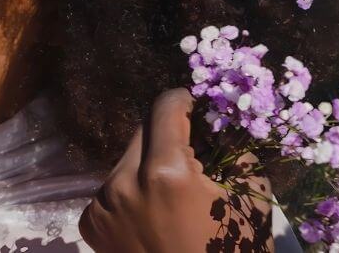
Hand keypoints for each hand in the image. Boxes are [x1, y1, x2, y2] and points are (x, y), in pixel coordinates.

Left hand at [78, 89, 275, 252]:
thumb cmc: (232, 251)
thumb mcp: (249, 199)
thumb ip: (234, 149)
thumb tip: (219, 118)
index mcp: (165, 174)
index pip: (164, 108)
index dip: (184, 101)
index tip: (195, 104)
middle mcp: (123, 183)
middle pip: (143, 133)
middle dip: (168, 138)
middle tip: (193, 155)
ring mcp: (101, 205)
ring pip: (126, 162)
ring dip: (148, 167)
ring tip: (173, 196)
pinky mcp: (89, 224)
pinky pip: (112, 192)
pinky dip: (131, 195)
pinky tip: (153, 217)